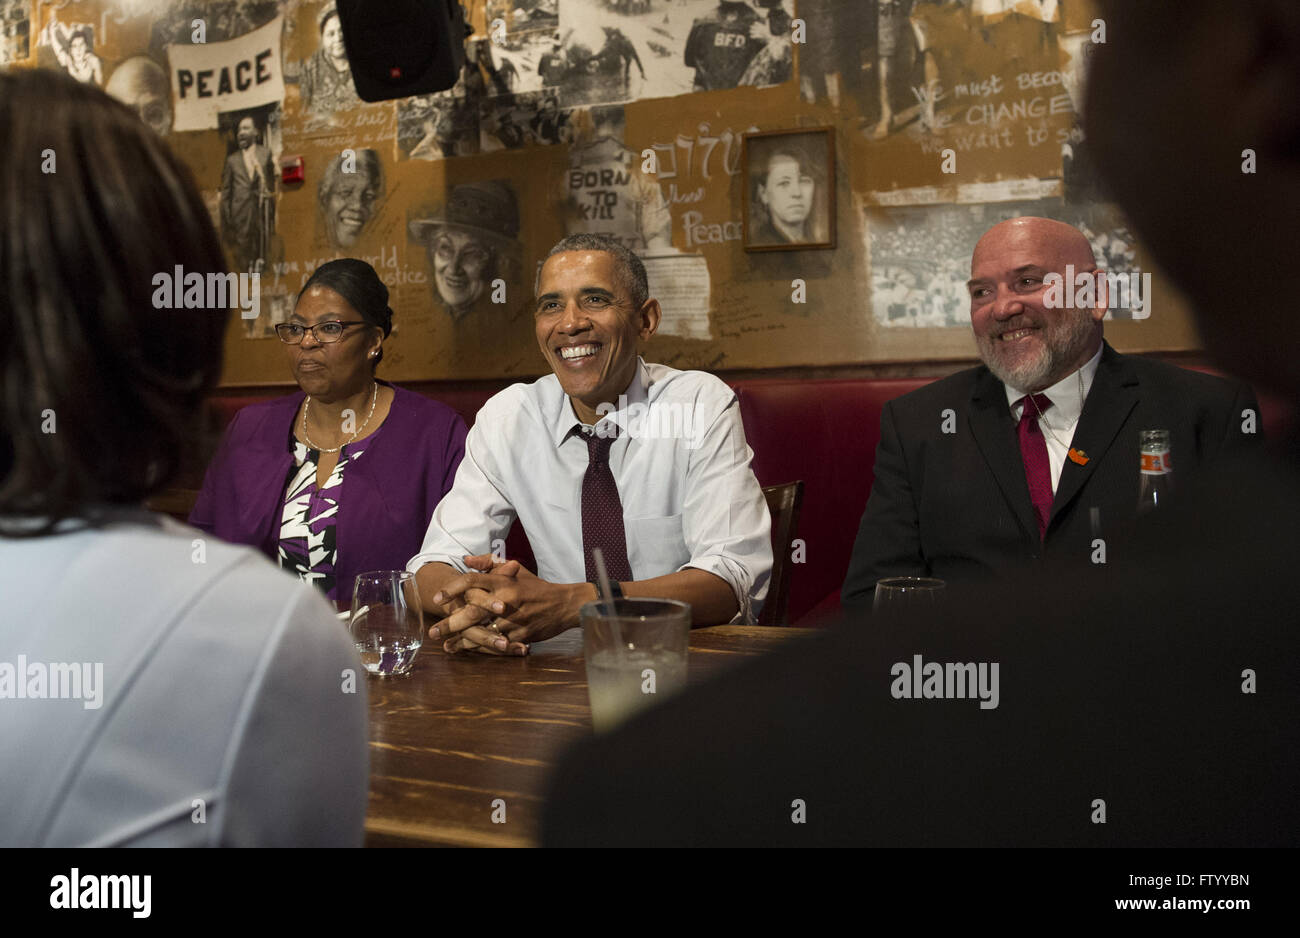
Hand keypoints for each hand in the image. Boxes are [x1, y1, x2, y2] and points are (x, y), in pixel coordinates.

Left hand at [430, 559, 586, 650]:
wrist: (563, 604)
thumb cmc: (536, 586)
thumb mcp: (516, 569)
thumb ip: (489, 562)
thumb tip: (466, 560)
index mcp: (503, 581)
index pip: (472, 581)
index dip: (452, 589)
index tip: (436, 599)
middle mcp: (506, 599)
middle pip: (472, 611)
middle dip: (450, 623)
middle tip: (433, 632)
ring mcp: (514, 619)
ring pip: (482, 632)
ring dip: (462, 642)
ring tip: (447, 647)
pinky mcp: (521, 635)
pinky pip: (498, 644)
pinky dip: (482, 650)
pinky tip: (469, 652)